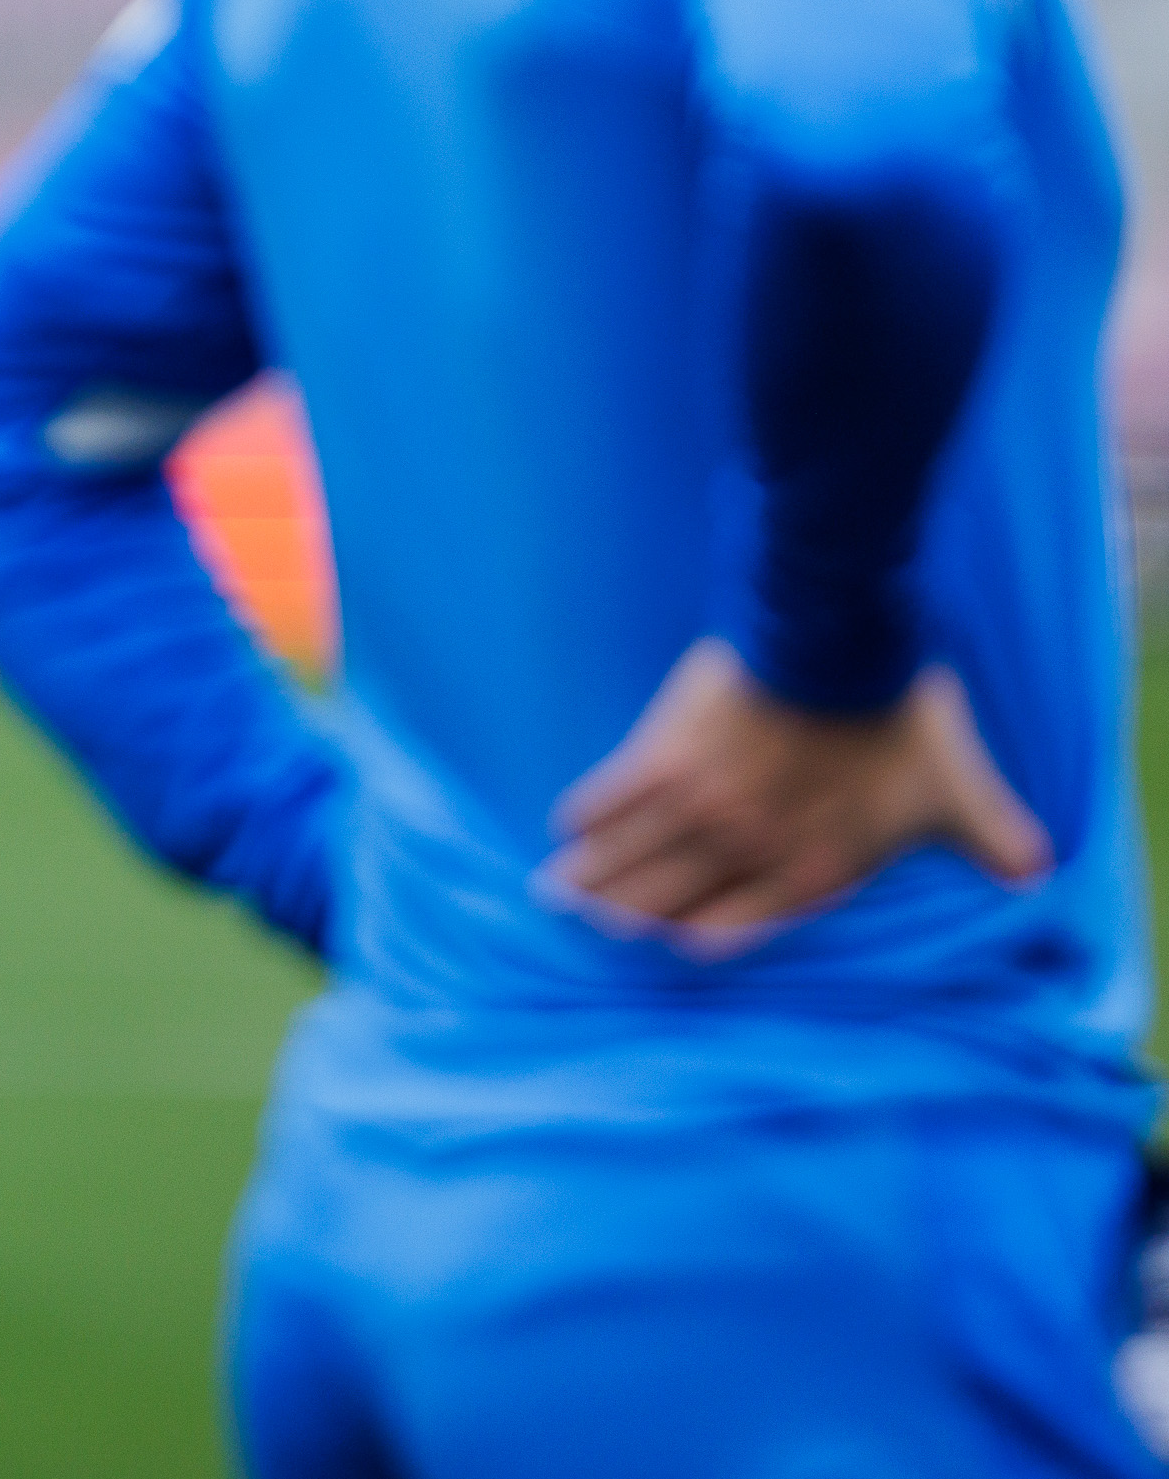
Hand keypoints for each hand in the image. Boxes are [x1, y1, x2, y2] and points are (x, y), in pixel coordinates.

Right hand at [542, 637, 1047, 956]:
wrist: (839, 650)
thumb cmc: (899, 721)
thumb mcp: (955, 788)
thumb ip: (989, 836)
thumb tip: (1037, 871)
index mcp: (813, 867)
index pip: (743, 917)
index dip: (702, 931)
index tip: (672, 941)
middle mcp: (749, 850)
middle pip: (671, 896)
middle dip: (627, 914)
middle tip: (587, 924)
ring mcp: (702, 807)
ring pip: (635, 855)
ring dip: (593, 877)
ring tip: (554, 891)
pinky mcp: (666, 756)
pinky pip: (616, 794)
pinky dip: (590, 812)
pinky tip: (566, 822)